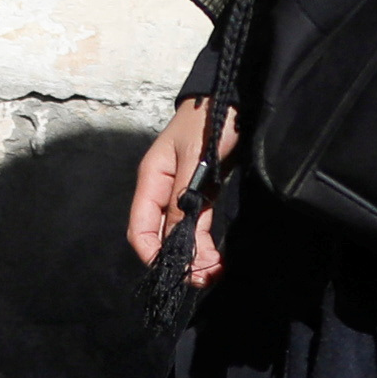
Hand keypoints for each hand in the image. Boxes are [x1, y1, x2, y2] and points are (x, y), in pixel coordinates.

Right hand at [128, 98, 235, 286]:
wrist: (235, 98)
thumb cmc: (211, 121)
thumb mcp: (197, 158)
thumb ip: (184, 197)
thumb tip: (177, 238)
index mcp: (152, 179)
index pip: (140, 228)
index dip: (152, 254)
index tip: (174, 272)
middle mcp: (164, 189)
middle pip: (160, 236)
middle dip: (178, 261)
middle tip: (204, 278)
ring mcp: (183, 192)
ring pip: (181, 234)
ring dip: (195, 257)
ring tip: (214, 273)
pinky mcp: (202, 192)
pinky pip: (198, 225)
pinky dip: (205, 244)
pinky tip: (217, 258)